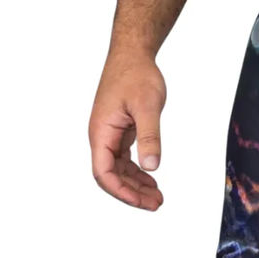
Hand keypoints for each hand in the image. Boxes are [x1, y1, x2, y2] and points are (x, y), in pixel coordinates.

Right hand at [89, 49, 165, 210]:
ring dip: (136, 183)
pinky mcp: (119, 129)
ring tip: (157, 196)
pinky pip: (124, 157)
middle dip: (132, 192)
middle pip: (111, 175)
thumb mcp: (148, 105)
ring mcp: (110, 134)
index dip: (122, 191)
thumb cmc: (136, 75)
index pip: (104, 173)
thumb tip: (152, 166)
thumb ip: (149, 136)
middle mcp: (102, 136)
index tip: (143, 201)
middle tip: (157, 204)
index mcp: (101, 133)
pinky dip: (137, 169)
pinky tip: (151, 177)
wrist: (132, 54)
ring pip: (118, 168)